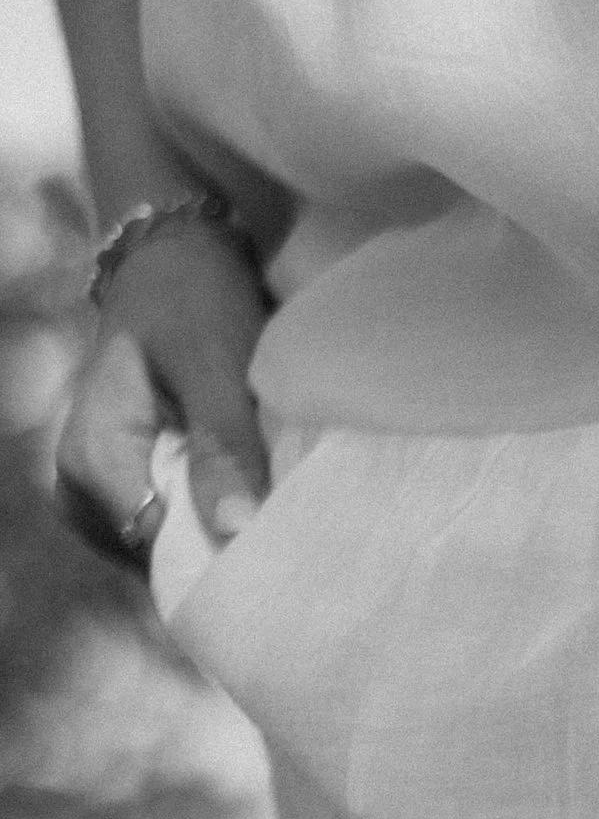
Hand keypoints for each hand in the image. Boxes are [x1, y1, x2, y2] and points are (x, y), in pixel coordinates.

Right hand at [53, 216, 270, 570]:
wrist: (174, 260)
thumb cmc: (193, 300)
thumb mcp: (217, 363)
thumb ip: (224, 445)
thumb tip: (232, 531)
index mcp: (93, 460)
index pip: (160, 550)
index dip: (223, 557)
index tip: (287, 552)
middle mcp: (83, 488)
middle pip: (164, 558)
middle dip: (226, 549)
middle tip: (296, 532)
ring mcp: (101, 493)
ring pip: (173, 547)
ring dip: (225, 533)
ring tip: (278, 508)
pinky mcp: (128, 487)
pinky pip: (177, 525)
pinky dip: (216, 515)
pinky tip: (254, 497)